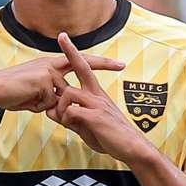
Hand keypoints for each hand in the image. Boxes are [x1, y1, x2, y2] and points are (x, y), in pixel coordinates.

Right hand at [0, 50, 123, 112]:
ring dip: (46, 105)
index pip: (79, 63)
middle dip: (103, 64)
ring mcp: (49, 71)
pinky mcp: (45, 79)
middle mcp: (52, 64)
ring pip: (62, 97)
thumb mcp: (36, 95)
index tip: (119, 64)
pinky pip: (51, 102)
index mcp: (51, 66)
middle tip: (123, 64)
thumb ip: (51, 96)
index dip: (99, 63)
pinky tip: (26, 99)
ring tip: (28, 99)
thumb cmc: (11, 94)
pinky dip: (39, 106)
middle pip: (80, 71)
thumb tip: (61, 105)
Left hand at [47, 32, 149, 160]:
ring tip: (66, 123)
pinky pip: (70, 112)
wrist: (132, 148)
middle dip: (69, 56)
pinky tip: (76, 128)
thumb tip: (53, 113)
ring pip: (67, 95)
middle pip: (78, 73)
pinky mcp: (96, 116)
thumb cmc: (111, 137)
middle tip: (61, 37)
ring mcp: (97, 104)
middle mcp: (97, 94)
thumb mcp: (87, 126)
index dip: (73, 53)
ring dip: (60, 111)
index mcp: (96, 94)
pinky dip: (67, 121)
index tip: (63, 37)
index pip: (83, 69)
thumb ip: (71, 117)